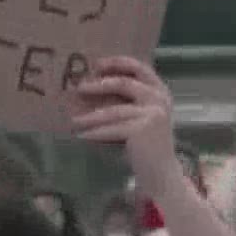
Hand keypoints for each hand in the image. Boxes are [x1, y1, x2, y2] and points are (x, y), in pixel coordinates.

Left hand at [72, 57, 180, 194]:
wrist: (161, 172)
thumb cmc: (147, 144)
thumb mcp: (142, 115)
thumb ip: (129, 99)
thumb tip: (92, 84)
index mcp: (160, 91)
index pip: (139, 67)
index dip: (117, 63)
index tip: (96, 64)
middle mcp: (159, 99)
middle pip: (124, 83)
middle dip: (99, 85)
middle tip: (79, 88)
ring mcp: (153, 114)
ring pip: (114, 111)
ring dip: (91, 115)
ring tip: (74, 120)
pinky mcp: (143, 130)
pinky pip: (112, 129)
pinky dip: (95, 133)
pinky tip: (82, 136)